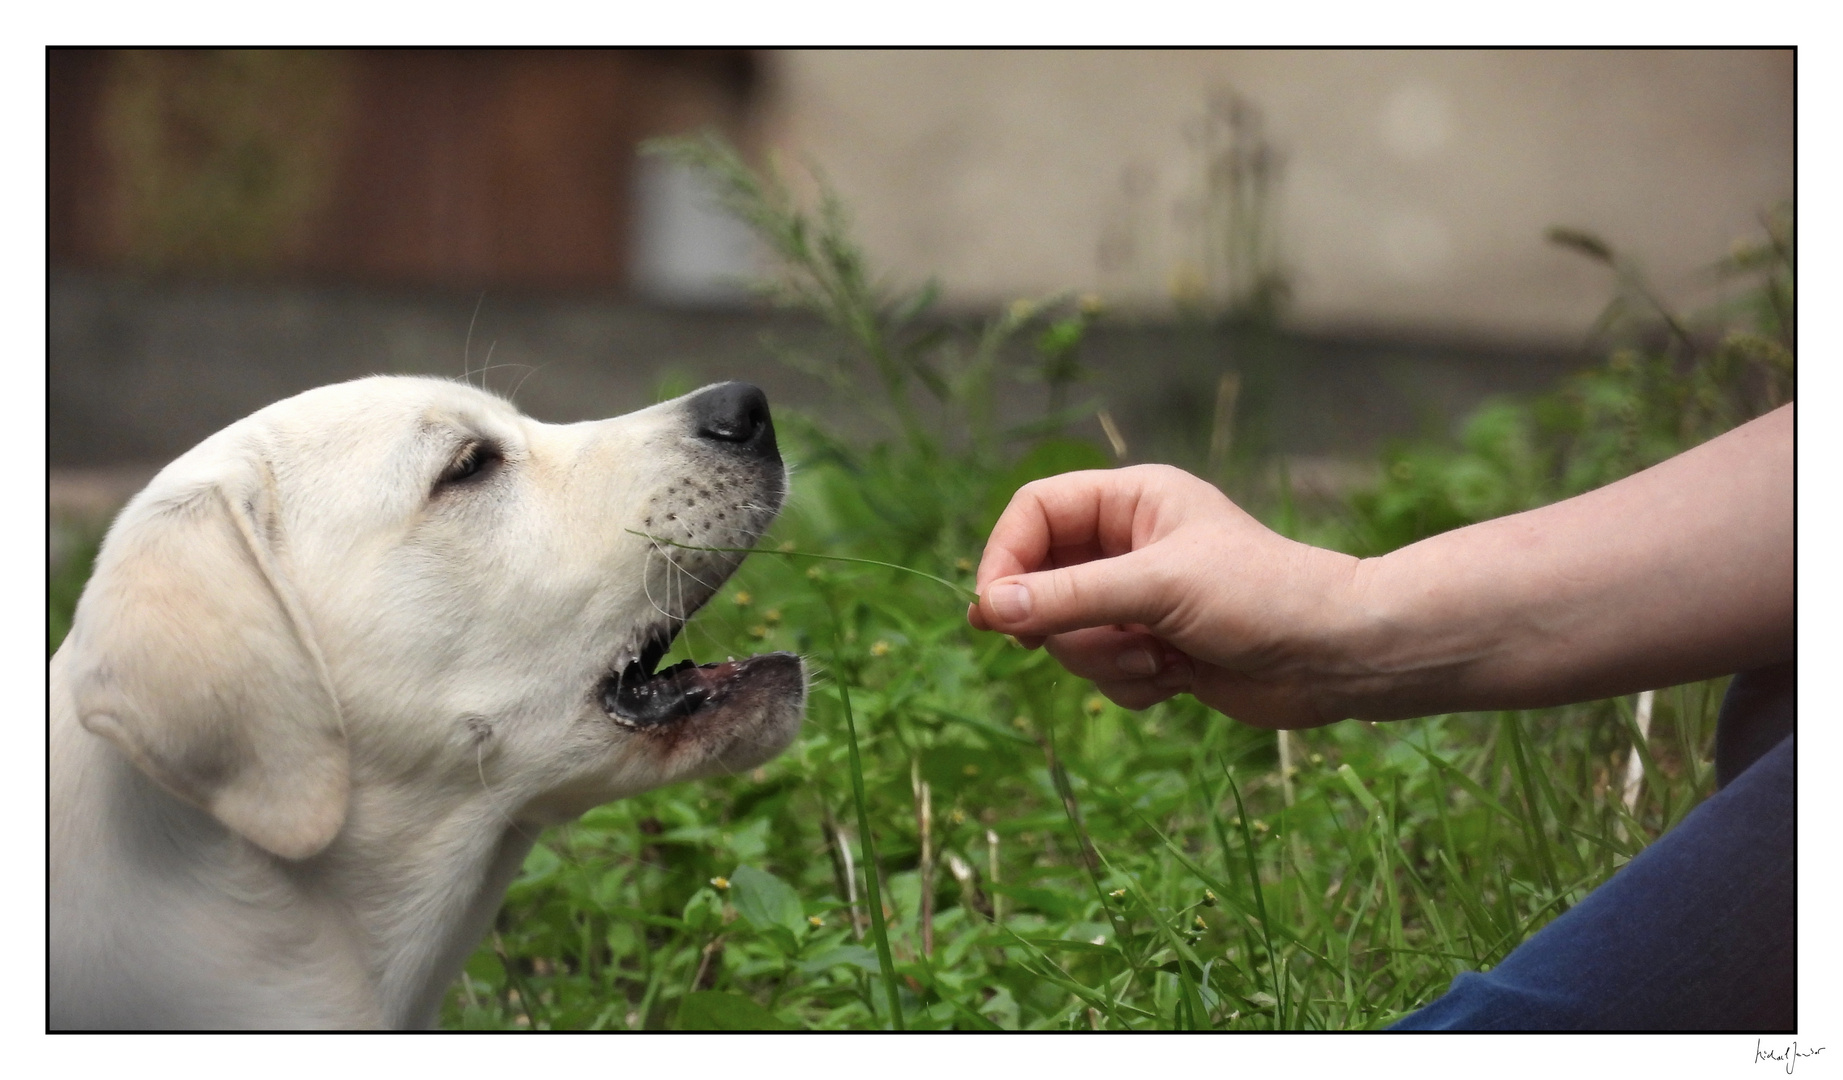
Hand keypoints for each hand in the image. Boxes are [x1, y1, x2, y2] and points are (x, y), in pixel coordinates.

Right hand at [967, 464, 1359, 727]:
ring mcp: (1139, 601)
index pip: (1034, 512)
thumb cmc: (1260, 597)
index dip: (1005, 557)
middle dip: (1066, 626)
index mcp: (1131, 501)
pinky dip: (1132, 685)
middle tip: (1102, 641)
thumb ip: (1069, 598)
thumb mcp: (1157, 588)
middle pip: (1040, 582)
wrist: (1338, 657)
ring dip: (1105, 662)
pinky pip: (1101, 674)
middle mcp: (1129, 545)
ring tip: (1159, 660)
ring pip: (1068, 637)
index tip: (993, 611)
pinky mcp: (1154, 650)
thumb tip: (988, 610)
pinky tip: (1179, 679)